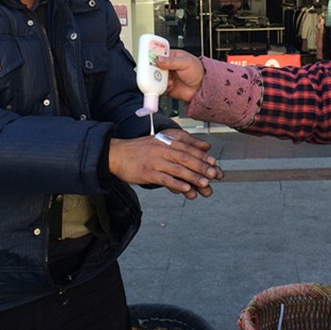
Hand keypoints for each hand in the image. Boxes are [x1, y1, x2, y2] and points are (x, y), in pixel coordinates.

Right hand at [108, 128, 222, 199]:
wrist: (116, 154)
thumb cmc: (139, 149)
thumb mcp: (160, 141)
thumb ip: (182, 142)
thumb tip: (205, 145)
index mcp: (166, 141)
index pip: (188, 148)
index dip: (202, 156)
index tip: (214, 163)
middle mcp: (161, 149)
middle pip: (185, 158)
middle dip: (201, 167)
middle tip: (214, 175)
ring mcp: (154, 161)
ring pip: (177, 169)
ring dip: (193, 177)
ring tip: (205, 184)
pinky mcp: (147, 173)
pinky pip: (165, 179)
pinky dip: (177, 184)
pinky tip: (187, 189)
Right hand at [156, 49, 204, 103]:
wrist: (202, 88)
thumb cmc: (198, 72)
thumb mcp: (186, 62)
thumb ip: (172, 61)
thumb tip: (159, 59)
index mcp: (171, 56)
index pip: (158, 53)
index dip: (151, 54)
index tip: (147, 57)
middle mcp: (167, 67)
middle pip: (153, 66)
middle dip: (153, 69)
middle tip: (156, 71)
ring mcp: (166, 77)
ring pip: (154, 77)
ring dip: (158, 80)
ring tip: (167, 80)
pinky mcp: (165, 87)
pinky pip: (157, 88)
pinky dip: (161, 88)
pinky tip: (170, 86)